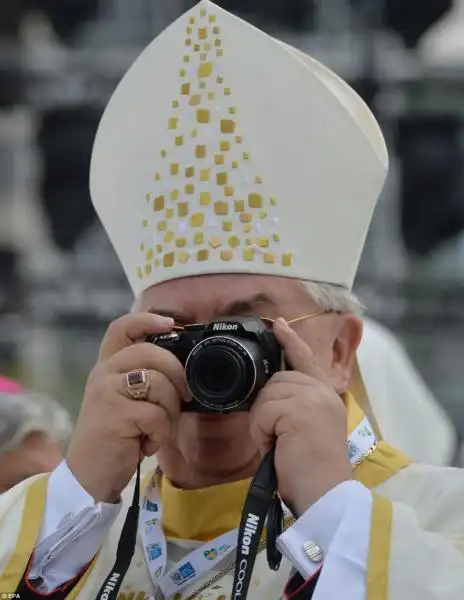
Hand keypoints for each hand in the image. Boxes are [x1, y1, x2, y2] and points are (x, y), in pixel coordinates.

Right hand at [66, 313, 188, 502]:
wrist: (90, 474)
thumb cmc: (117, 436)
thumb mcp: (127, 400)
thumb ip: (145, 378)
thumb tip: (185, 367)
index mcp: (108, 366)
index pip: (121, 328)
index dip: (147, 319)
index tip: (171, 323)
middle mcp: (104, 373)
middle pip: (152, 352)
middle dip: (177, 375)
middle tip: (183, 397)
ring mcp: (107, 392)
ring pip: (159, 383)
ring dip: (170, 411)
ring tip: (157, 429)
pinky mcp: (114, 415)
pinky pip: (157, 415)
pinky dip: (161, 433)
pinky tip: (146, 444)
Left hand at [249, 318, 350, 515]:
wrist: (325, 494)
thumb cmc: (312, 469)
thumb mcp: (305, 429)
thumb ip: (293, 406)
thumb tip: (268, 397)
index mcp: (325, 395)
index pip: (305, 359)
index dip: (290, 340)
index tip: (277, 323)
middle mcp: (322, 391)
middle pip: (275, 381)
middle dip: (267, 410)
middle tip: (279, 439)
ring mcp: (312, 397)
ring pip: (266, 396)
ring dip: (264, 423)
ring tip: (280, 445)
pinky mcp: (299, 408)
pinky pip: (262, 411)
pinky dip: (262, 432)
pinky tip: (277, 446)